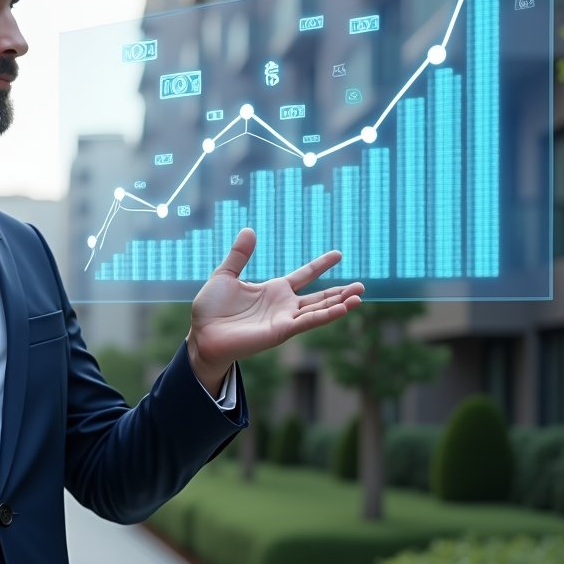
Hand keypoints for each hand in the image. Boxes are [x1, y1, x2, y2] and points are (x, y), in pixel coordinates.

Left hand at [186, 228, 364, 394]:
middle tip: (362, 286)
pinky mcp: (280, 331)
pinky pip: (307, 322)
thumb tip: (249, 229)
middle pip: (319, 297)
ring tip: (359, 297)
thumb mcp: (225, 275)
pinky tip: (342, 308)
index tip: (338, 254)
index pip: (304, 276)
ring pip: (318, 310)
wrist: (202, 333)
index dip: (320, 265)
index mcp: (273, 290)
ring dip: (339, 304)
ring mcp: (284, 319)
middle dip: (340, 292)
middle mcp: (283, 306)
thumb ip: (239, 255)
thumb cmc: (211, 309)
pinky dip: (325, 315)